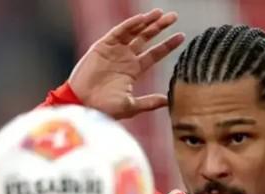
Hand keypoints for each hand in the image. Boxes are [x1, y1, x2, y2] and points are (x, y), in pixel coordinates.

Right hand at [68, 9, 184, 118]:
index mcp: (133, 70)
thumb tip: (169, 101)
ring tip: (161, 14)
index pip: (154, 54)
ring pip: (134, 32)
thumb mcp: (132, 106)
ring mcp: (114, 51)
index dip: (167, 45)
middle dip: (160, 27)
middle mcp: (125, 58)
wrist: (83, 105)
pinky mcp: (102, 47)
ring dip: (147, 22)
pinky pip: (118, 32)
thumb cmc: (104, 109)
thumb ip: (150, 102)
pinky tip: (143, 19)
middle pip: (146, 38)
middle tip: (174, 17)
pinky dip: (130, 25)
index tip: (182, 36)